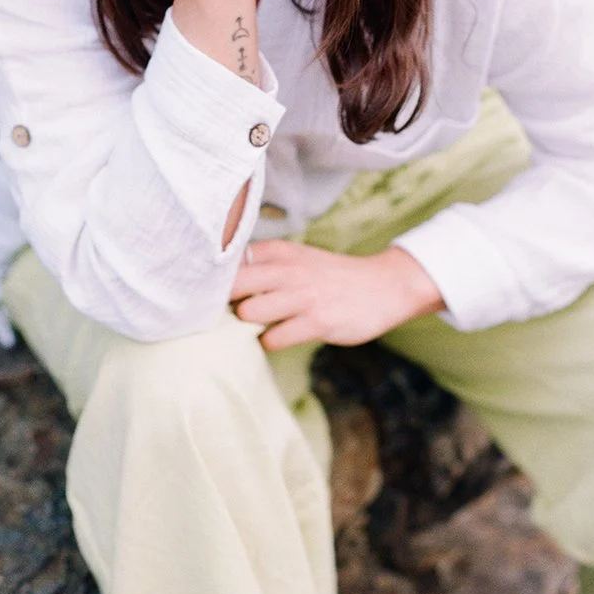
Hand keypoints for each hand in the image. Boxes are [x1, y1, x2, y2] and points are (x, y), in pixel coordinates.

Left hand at [229, 241, 444, 350]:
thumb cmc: (330, 276)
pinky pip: (272, 339)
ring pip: (248, 312)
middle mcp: (288, 269)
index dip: (213, 280)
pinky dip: (269, 342)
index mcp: (280, 251)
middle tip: (226, 314)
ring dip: (246, 325)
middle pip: (232, 285)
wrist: (384, 286)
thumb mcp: (297, 259)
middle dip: (222, 304)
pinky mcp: (317, 322)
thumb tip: (218, 283)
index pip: (229, 260)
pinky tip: (279, 336)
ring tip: (258, 325)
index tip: (209, 292)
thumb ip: (261, 266)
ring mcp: (303, 295)